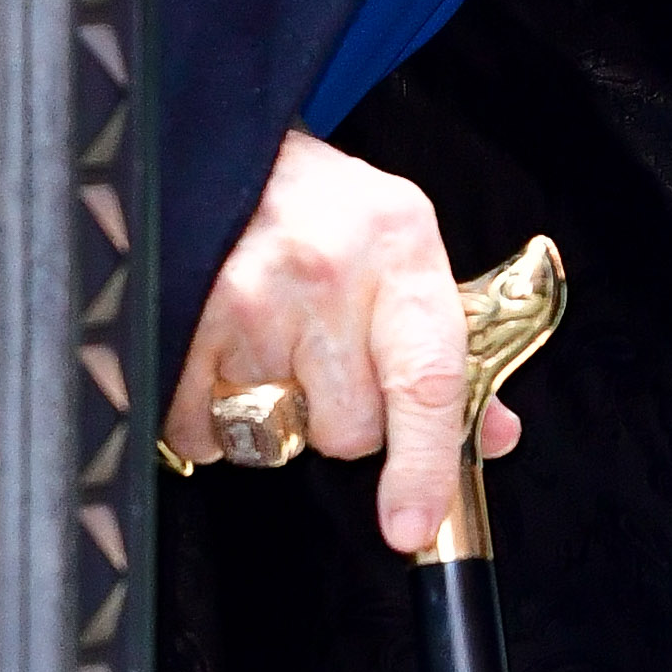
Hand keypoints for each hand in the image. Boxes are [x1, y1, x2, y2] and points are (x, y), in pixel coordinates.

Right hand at [163, 127, 515, 559]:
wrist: (224, 144)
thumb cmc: (325, 209)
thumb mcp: (404, 252)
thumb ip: (449, 351)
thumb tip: (491, 437)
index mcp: (401, 251)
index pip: (427, 382)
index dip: (423, 466)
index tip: (412, 528)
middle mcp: (329, 274)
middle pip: (348, 430)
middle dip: (337, 414)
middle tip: (321, 352)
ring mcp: (249, 298)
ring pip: (275, 436)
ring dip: (271, 413)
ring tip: (267, 340)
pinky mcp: (181, 321)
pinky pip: (202, 432)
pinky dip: (207, 415)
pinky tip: (220, 352)